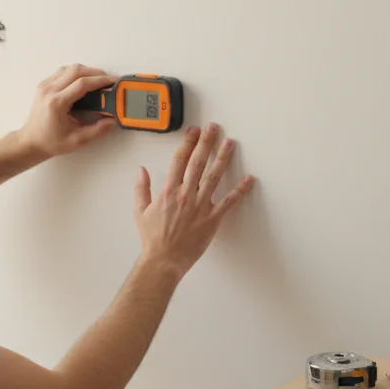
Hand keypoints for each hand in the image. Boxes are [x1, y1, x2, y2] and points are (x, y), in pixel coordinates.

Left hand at [17, 64, 118, 158]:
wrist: (31, 141)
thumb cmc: (51, 142)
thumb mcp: (78, 140)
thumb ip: (98, 130)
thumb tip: (113, 120)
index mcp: (57, 103)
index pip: (82, 83)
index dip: (100, 81)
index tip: (113, 82)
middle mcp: (49, 90)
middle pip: (76, 71)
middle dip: (95, 73)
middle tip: (108, 80)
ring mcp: (45, 86)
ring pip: (69, 68)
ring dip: (86, 71)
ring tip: (97, 81)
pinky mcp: (44, 85)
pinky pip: (62, 72)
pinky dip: (75, 73)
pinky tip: (84, 81)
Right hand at [134, 123, 254, 278]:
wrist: (164, 260)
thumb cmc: (153, 239)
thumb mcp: (141, 211)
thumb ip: (141, 188)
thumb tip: (141, 170)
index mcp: (169, 191)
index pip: (180, 160)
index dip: (188, 143)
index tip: (194, 131)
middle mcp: (186, 194)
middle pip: (198, 162)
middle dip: (206, 142)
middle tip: (214, 128)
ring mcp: (200, 206)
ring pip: (214, 176)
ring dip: (223, 158)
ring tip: (229, 144)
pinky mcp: (212, 219)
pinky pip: (229, 202)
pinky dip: (240, 190)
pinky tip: (248, 179)